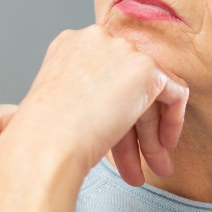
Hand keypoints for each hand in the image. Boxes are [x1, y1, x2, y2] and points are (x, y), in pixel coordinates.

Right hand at [0, 28, 189, 211]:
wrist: (42, 155)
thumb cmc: (35, 154)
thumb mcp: (55, 122)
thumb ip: (75, 108)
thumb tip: (90, 125)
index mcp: (68, 48)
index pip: (106, 74)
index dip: (118, 116)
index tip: (124, 154)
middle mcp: (91, 39)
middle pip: (133, 80)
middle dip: (139, 129)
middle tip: (148, 169)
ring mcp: (119, 50)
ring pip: (154, 89)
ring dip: (153, 134)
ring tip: (153, 172)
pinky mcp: (143, 70)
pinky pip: (176, 93)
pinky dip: (170, 126)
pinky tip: (159, 158)